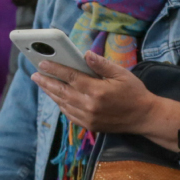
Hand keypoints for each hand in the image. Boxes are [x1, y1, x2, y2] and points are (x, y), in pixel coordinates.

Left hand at [31, 52, 179, 150]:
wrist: (144, 117)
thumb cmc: (134, 92)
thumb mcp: (121, 74)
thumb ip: (101, 64)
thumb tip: (85, 54)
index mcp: (97, 91)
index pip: (70, 77)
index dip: (54, 69)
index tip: (42, 63)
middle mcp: (90, 106)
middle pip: (62, 92)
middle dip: (46, 82)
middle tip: (35, 74)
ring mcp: (88, 118)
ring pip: (63, 104)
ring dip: (51, 93)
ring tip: (42, 84)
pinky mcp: (90, 126)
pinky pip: (69, 115)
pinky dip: (61, 105)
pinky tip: (57, 98)